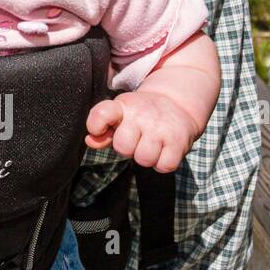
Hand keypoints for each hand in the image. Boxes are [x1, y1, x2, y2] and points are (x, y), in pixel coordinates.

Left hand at [85, 90, 199, 172]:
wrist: (176, 103)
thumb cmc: (140, 115)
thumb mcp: (119, 115)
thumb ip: (101, 129)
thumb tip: (90, 142)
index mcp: (122, 106)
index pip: (102, 114)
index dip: (96, 126)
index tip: (99, 130)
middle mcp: (141, 115)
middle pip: (123, 147)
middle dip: (127, 149)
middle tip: (135, 139)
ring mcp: (161, 128)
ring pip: (144, 159)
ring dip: (145, 158)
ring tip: (149, 145)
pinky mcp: (179, 141)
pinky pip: (164, 166)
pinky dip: (162, 164)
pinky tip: (162, 151)